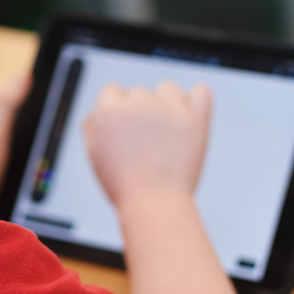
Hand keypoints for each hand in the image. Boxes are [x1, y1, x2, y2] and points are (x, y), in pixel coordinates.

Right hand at [84, 81, 210, 208]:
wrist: (154, 204)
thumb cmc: (123, 183)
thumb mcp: (93, 152)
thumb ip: (92, 124)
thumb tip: (99, 110)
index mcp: (110, 110)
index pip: (112, 90)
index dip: (115, 110)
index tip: (122, 128)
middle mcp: (138, 103)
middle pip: (138, 92)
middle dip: (140, 112)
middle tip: (143, 141)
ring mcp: (169, 109)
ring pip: (168, 89)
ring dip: (166, 103)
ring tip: (165, 133)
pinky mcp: (195, 118)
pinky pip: (201, 91)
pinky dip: (197, 98)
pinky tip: (189, 113)